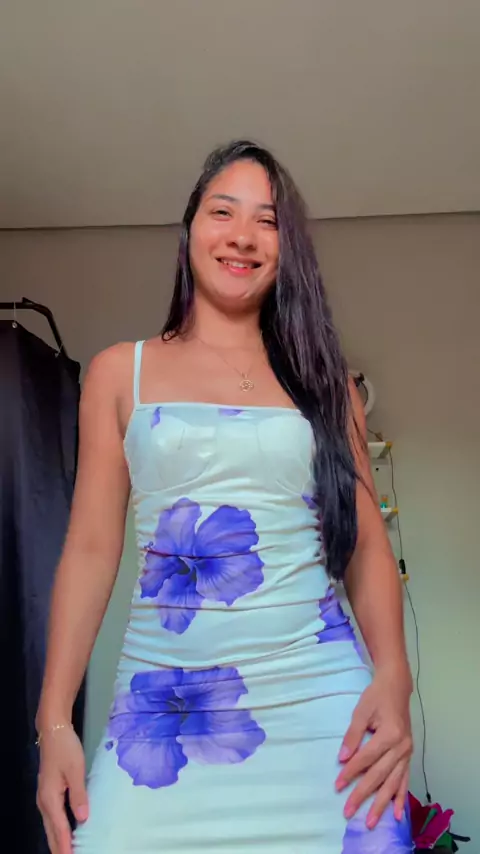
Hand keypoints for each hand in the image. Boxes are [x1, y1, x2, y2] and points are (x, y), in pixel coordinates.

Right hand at [37, 724, 87, 853]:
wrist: (53, 730)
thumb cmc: (65, 748)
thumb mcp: (75, 770)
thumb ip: (79, 795)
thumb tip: (82, 819)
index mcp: (50, 799)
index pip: (59, 830)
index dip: (66, 847)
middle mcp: (44, 802)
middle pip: (51, 833)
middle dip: (60, 848)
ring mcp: (45, 798)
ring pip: (51, 826)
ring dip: (59, 840)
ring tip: (69, 851)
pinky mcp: (49, 792)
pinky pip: (53, 818)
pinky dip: (59, 829)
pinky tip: (67, 833)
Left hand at [335, 667, 412, 828]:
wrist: (397, 687)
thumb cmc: (376, 696)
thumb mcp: (361, 711)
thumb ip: (352, 735)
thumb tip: (342, 758)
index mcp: (390, 734)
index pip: (367, 758)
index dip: (351, 772)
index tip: (338, 785)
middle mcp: (401, 747)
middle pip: (379, 775)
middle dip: (363, 794)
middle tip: (348, 811)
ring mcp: (407, 753)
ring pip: (393, 783)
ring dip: (382, 804)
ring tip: (372, 822)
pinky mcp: (408, 755)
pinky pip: (404, 780)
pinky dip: (400, 798)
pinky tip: (397, 814)